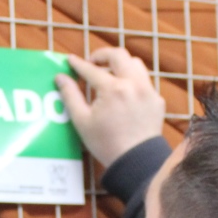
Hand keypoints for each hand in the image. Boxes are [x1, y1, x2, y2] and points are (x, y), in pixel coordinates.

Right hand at [55, 47, 165, 166]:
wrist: (137, 162)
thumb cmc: (107, 144)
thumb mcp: (82, 121)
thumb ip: (70, 95)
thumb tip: (60, 77)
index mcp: (113, 89)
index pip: (91, 69)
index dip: (78, 64)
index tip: (71, 61)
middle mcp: (134, 85)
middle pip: (118, 55)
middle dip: (101, 55)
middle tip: (92, 63)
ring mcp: (148, 92)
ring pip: (135, 64)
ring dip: (120, 64)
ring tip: (109, 73)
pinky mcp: (157, 101)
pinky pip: (145, 80)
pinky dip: (133, 79)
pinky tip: (123, 90)